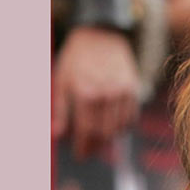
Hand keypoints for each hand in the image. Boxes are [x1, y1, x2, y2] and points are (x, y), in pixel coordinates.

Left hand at [52, 26, 139, 158]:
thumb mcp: (61, 81)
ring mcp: (123, 91)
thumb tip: (56, 136)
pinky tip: (112, 126)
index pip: (87, 132)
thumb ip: (60, 111)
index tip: (80, 156)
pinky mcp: (133, 88)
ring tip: (99, 139)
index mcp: (86, 93)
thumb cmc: (76, 59)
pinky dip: (122, 127)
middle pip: (104, 134)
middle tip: (88, 150)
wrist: (100, 33)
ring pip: (119, 129)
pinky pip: (131, 117)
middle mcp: (107, 94)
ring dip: (108, 139)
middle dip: (95, 146)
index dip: (83, 148)